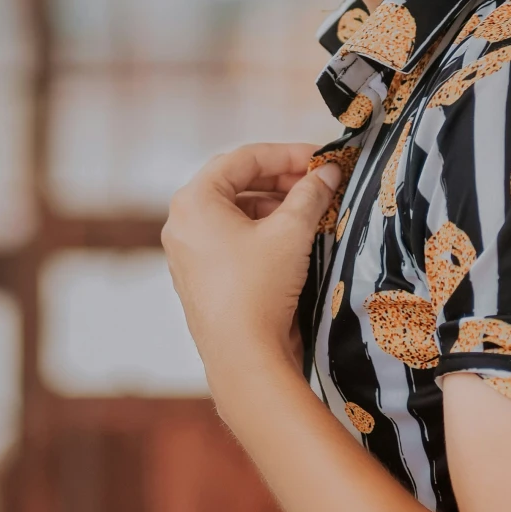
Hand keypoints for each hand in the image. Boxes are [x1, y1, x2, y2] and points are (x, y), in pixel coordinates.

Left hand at [162, 144, 344, 399]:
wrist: (243, 357)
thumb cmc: (259, 289)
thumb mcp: (291, 231)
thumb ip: (310, 193)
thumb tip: (327, 172)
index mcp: (194, 201)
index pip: (244, 159)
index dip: (287, 154)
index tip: (321, 159)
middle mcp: (183, 223)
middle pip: (236, 184)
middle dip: (281, 180)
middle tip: (319, 183)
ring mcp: (188, 252)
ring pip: (235, 213)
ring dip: (274, 206)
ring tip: (311, 211)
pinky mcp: (200, 278)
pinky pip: (231, 240)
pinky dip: (261, 232)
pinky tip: (293, 239)